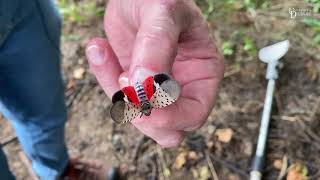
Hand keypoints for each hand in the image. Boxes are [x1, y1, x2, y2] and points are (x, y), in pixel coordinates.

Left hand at [85, 0, 223, 146]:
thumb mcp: (163, 13)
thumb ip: (157, 46)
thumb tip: (144, 86)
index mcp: (204, 72)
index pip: (194, 114)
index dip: (170, 118)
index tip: (141, 101)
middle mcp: (185, 86)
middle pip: (169, 130)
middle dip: (142, 115)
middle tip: (123, 80)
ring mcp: (159, 89)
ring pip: (140, 119)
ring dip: (116, 93)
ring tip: (102, 51)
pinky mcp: (135, 85)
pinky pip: (119, 99)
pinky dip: (104, 78)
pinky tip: (98, 48)